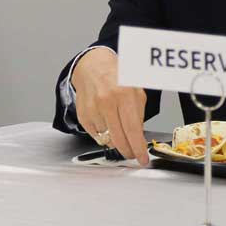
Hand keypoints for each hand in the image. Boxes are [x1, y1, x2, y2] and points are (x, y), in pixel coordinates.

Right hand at [71, 47, 148, 165]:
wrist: (93, 67)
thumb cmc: (117, 78)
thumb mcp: (136, 91)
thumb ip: (139, 115)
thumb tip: (139, 138)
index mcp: (124, 94)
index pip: (133, 129)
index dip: (138, 148)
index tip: (142, 159)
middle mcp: (106, 102)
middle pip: (119, 139)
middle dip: (128, 151)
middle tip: (133, 153)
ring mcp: (93, 109)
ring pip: (107, 139)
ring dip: (116, 141)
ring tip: (119, 130)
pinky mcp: (83, 116)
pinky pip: (96, 136)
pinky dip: (104, 135)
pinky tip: (107, 124)